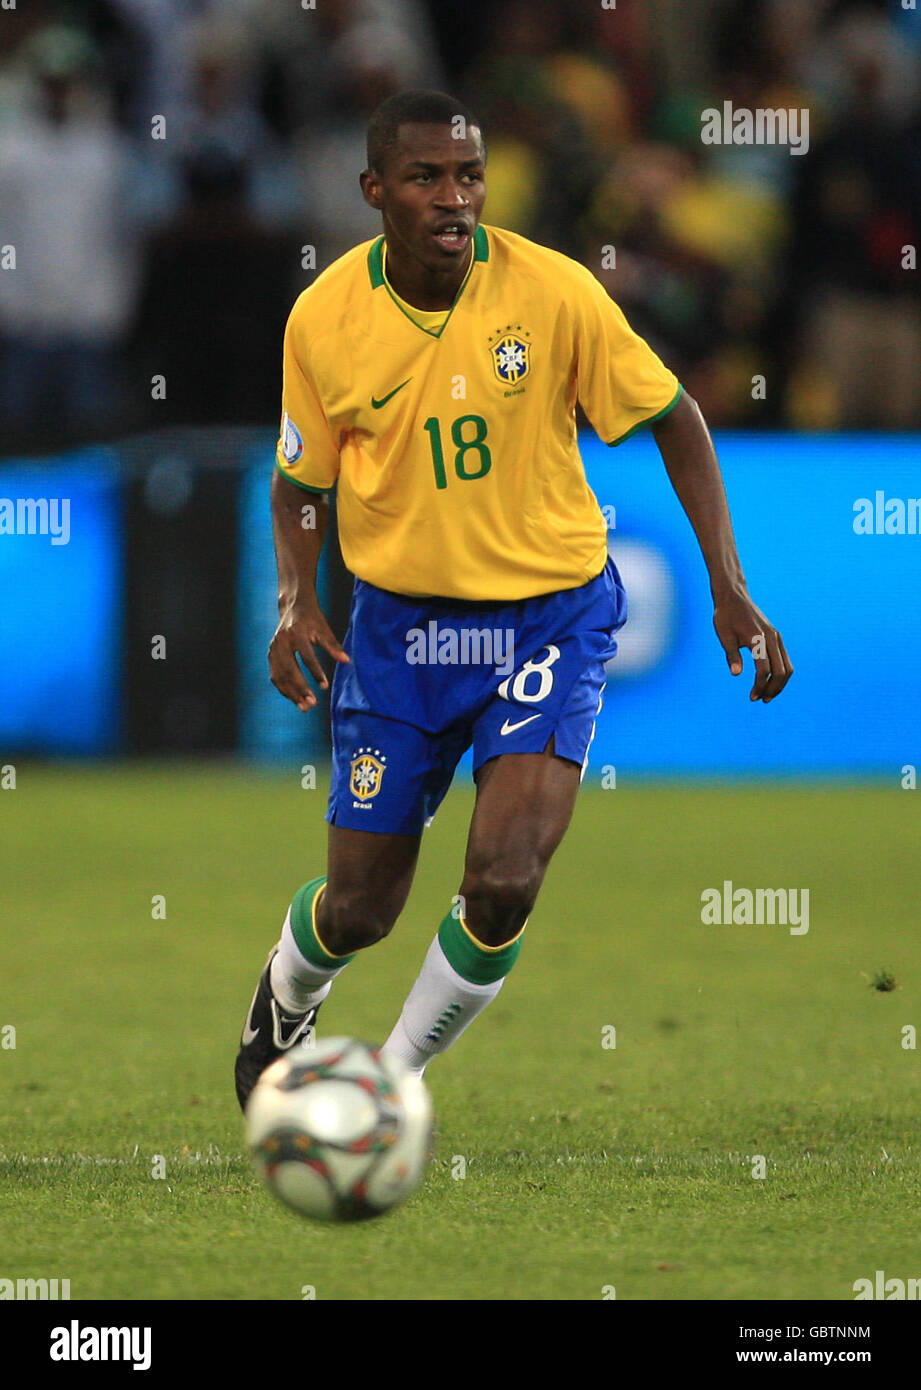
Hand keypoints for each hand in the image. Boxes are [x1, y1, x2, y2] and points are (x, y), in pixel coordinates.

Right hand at [269, 600, 348, 711]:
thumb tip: (347, 661)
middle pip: (290, 669)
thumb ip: (333, 646)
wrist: (292, 605)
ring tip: (304, 708)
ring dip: (291, 693)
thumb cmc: (312, 618)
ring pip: (280, 675)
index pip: (306, 656)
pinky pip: (276, 675)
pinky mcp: (271, 654)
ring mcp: (274, 648)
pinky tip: (295, 699)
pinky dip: (284, 688)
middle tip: (312, 704)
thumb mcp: (324, 629)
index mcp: (296, 633)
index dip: (315, 672)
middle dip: (300, 688)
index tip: (324, 687)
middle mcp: (282, 641)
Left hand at [713, 588, 792, 702]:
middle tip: (761, 699)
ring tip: (768, 695)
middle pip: (781, 671)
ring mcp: (776, 637)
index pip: (764, 670)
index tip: (752, 697)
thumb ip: (731, 655)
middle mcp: (772, 638)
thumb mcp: (724, 636)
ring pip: (787, 666)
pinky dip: (781, 672)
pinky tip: (770, 681)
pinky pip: (784, 659)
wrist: (734, 597)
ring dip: (780, 683)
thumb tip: (736, 674)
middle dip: (773, 689)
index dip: (759, 686)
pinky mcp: (776, 637)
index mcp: (758, 638)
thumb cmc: (725, 616)